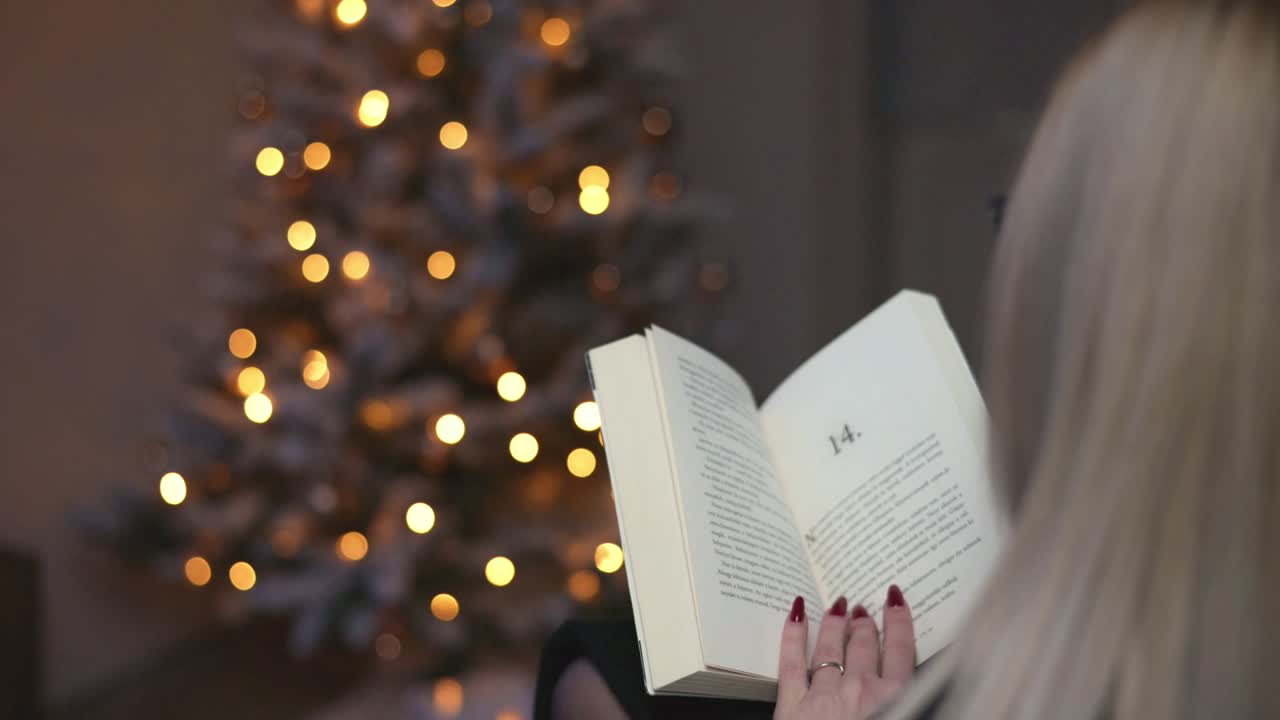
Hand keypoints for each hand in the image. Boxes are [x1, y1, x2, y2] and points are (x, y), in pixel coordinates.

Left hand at [774, 586, 915, 719]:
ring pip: (830, 648)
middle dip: (863, 624)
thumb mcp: (907, 719)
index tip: (894, 601)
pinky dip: (794, 635)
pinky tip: (796, 615)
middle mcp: (859, 689)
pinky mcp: (793, 706)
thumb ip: (908, 698)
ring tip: (836, 608)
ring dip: (834, 624)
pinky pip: (792, 663)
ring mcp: (824, 694)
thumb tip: (908, 681)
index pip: (900, 650)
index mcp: (893, 698)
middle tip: (861, 609)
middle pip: (863, 646)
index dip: (898, 622)